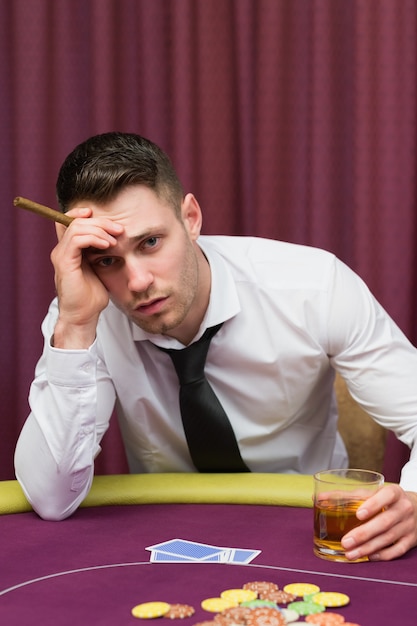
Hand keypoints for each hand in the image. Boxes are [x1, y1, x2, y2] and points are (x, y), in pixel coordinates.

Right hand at [51, 207, 123, 348]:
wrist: (84, 315)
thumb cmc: (92, 296)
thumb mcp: (99, 269)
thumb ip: (101, 253)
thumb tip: (116, 238)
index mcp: (69, 250)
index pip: (69, 220)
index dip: (84, 213)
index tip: (108, 220)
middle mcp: (62, 250)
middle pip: (77, 221)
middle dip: (101, 222)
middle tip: (119, 230)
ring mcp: (61, 255)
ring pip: (77, 227)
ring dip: (100, 230)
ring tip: (114, 240)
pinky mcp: (64, 262)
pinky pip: (77, 239)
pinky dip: (94, 238)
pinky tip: (107, 245)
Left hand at [341, 484, 416, 560]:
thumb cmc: (387, 500)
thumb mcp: (373, 492)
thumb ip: (348, 495)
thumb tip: (320, 497)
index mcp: (394, 492)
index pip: (386, 496)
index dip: (373, 505)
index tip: (358, 514)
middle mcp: (403, 508)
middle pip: (384, 522)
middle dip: (363, 534)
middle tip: (345, 542)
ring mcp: (408, 525)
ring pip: (388, 538)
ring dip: (367, 548)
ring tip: (350, 554)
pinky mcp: (410, 540)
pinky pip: (397, 550)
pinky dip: (382, 555)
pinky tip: (368, 557)